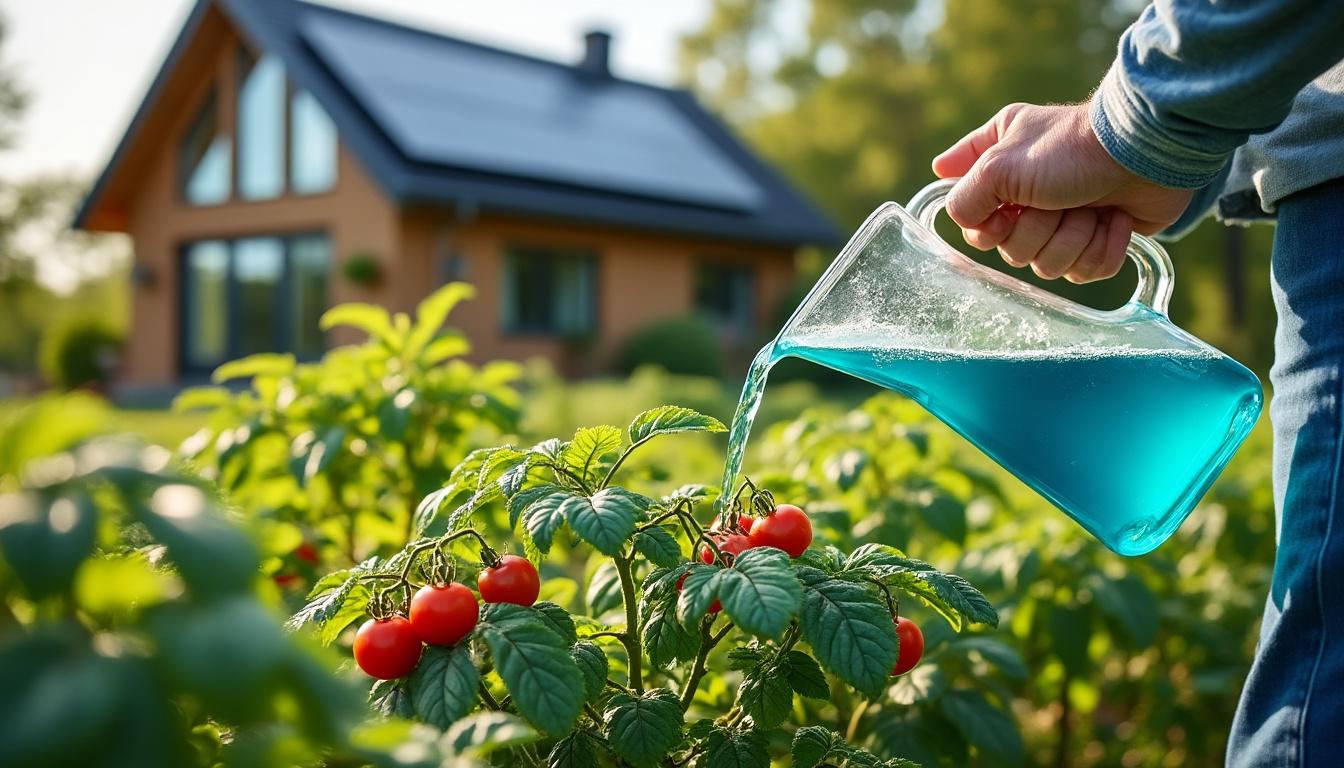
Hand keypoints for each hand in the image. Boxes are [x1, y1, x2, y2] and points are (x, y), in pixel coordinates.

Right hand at [932, 103, 1193, 282]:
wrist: (1145, 154)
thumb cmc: (1070, 151)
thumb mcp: (1000, 166)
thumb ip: (965, 199)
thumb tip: (960, 219)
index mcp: (996, 164)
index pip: (968, 218)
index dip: (987, 225)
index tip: (1007, 210)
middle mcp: (1025, 191)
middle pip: (1010, 250)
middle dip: (1039, 232)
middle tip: (1057, 203)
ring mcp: (1062, 217)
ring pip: (1047, 267)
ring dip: (1073, 239)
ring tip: (1090, 210)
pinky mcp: (1096, 237)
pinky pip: (1085, 272)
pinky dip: (1102, 248)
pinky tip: (1113, 221)